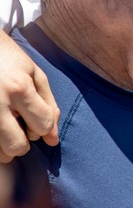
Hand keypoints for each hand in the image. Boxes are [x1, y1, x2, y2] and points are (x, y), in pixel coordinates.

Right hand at [0, 31, 59, 159]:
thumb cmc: (8, 60)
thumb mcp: (34, 75)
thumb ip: (48, 106)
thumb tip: (53, 141)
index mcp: (19, 88)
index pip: (42, 126)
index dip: (43, 125)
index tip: (33, 114)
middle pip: (17, 147)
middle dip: (22, 142)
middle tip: (16, 126)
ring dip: (4, 147)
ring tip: (3, 127)